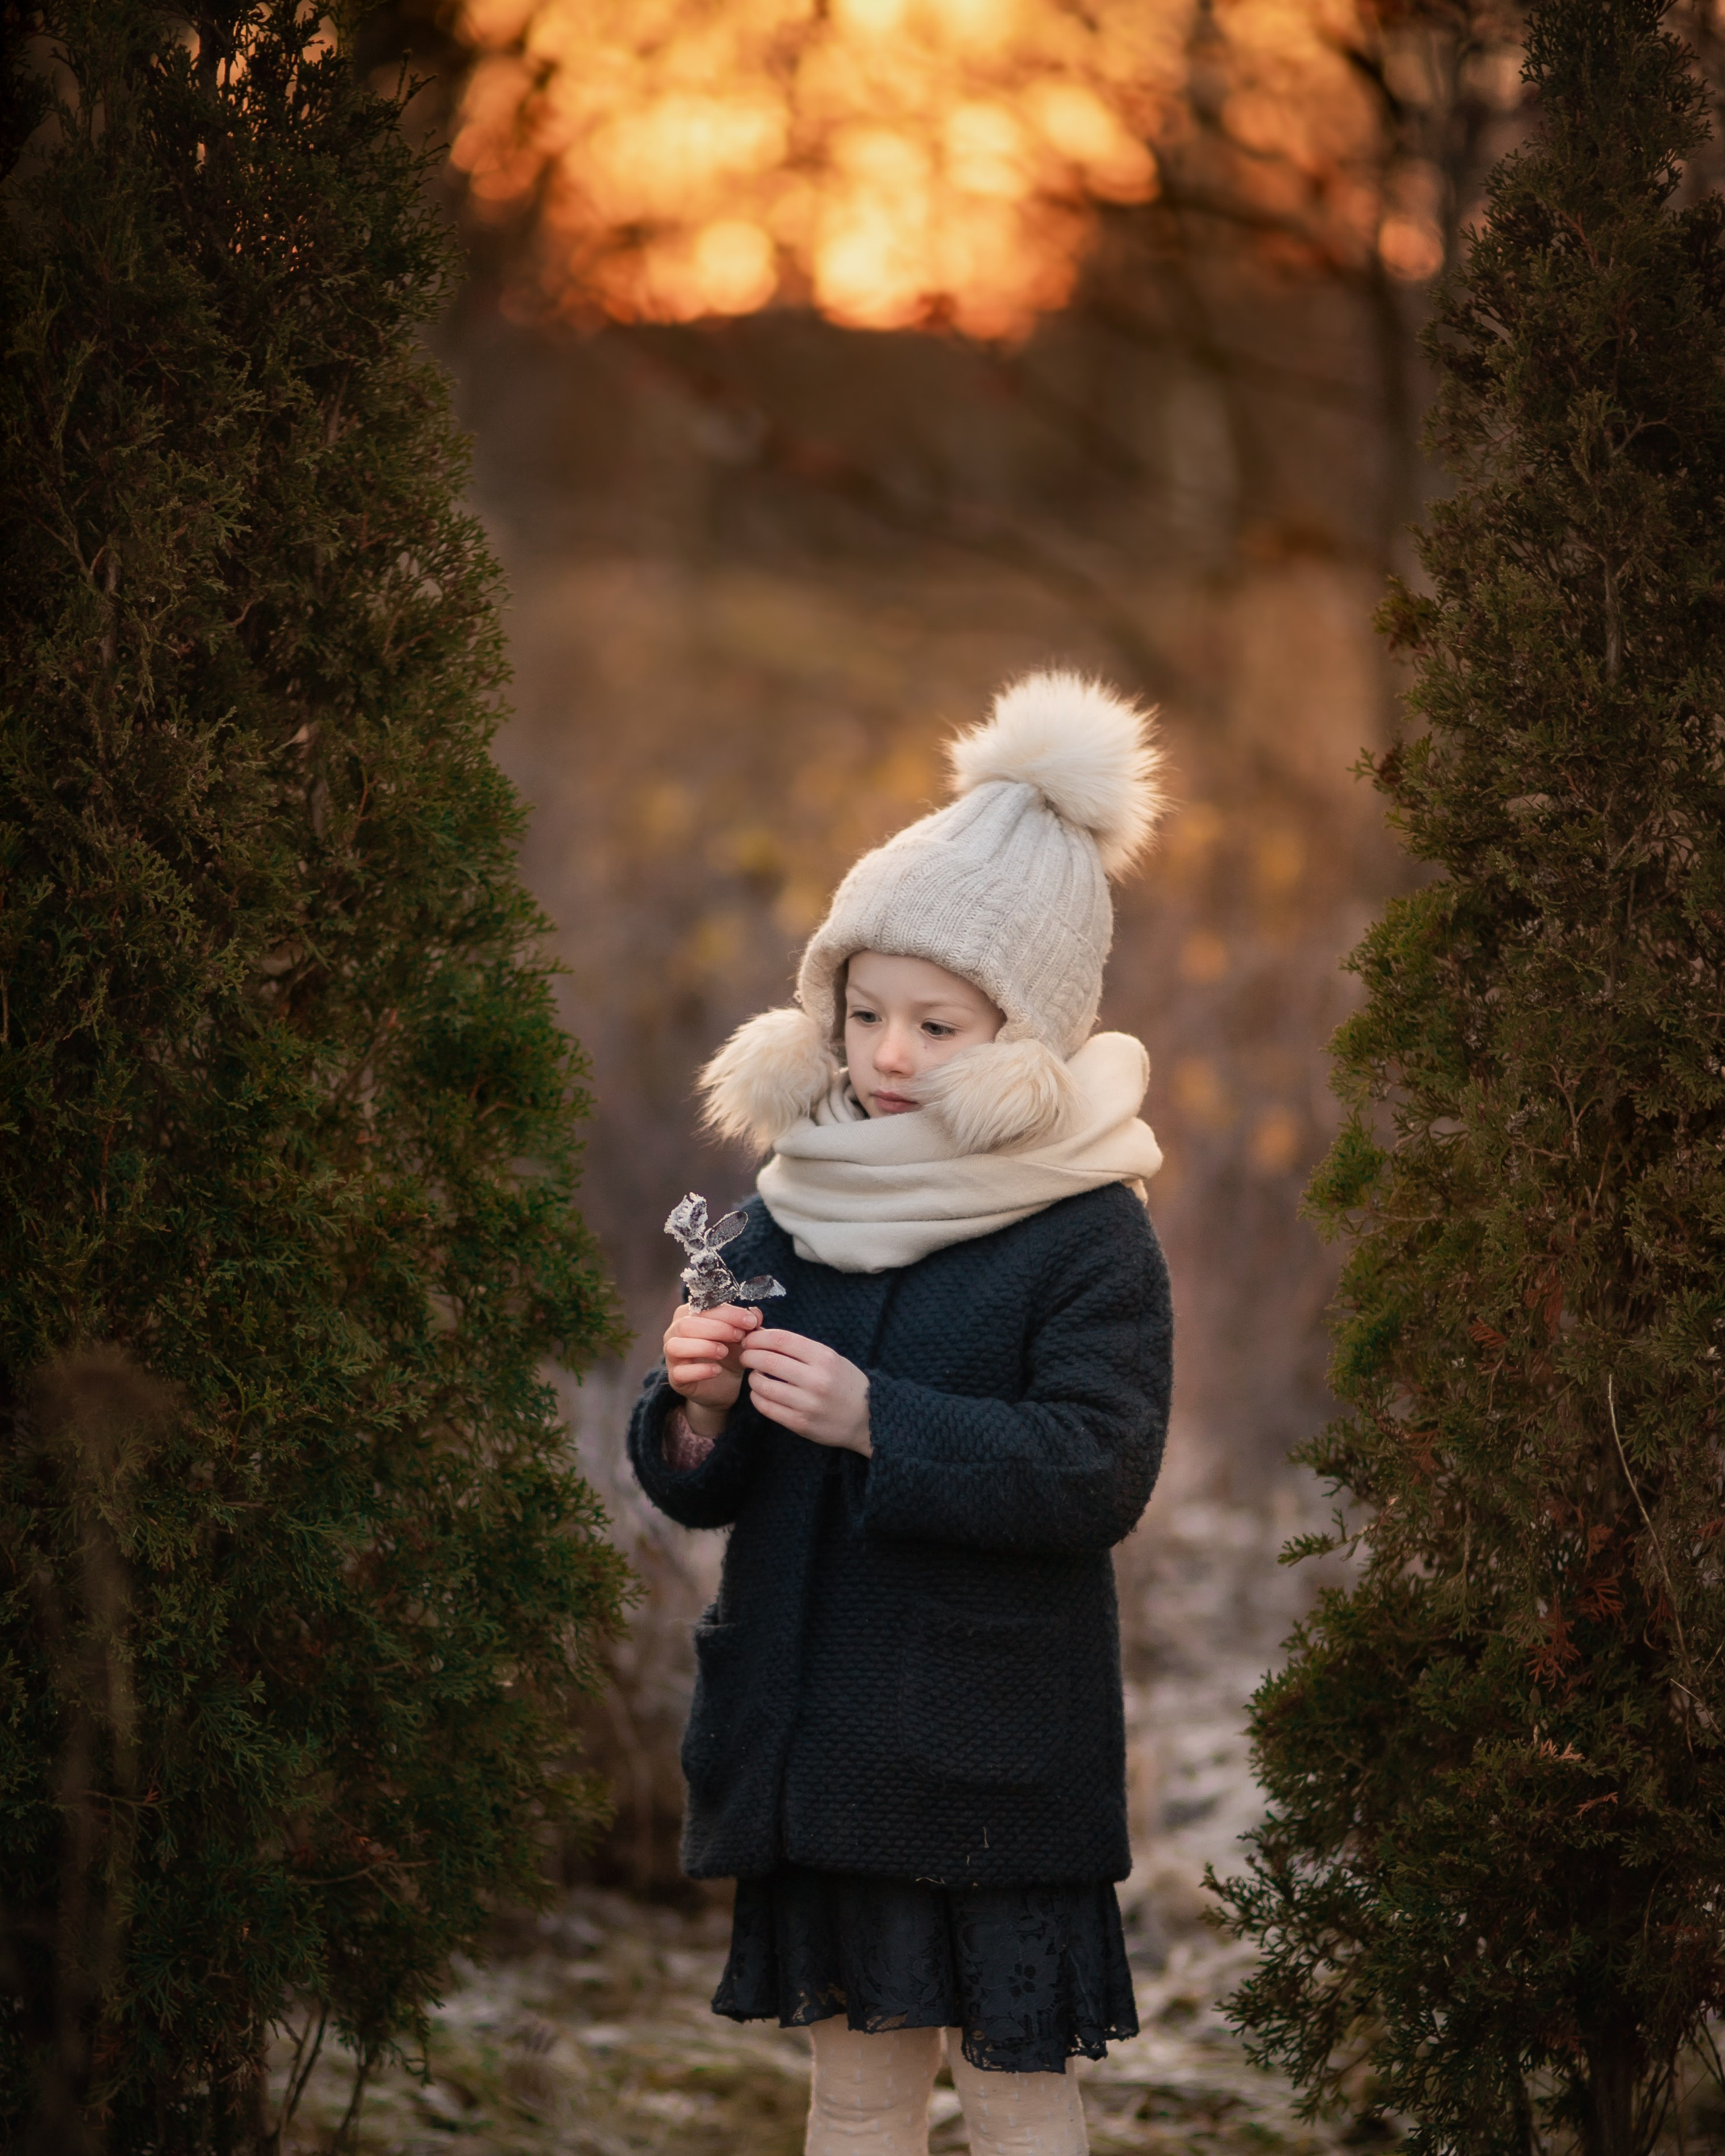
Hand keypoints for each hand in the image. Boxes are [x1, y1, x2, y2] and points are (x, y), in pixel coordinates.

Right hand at [664, 1302, 762, 1434]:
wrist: (725, 1385)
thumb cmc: (729, 1353)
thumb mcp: (741, 1337)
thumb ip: (748, 1324)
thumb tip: (756, 1313)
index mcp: (689, 1314)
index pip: (703, 1307)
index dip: (728, 1313)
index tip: (750, 1321)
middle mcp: (675, 1332)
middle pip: (687, 1324)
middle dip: (716, 1328)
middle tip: (739, 1336)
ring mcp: (672, 1356)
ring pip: (676, 1346)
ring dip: (703, 1347)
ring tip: (723, 1352)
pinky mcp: (675, 1378)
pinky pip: (680, 1372)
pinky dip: (699, 1371)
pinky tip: (717, 1371)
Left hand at [739, 1329, 871, 1454]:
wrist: (868, 1419)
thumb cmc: (846, 1383)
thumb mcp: (831, 1358)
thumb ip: (800, 1348)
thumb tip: (763, 1334)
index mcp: (824, 1358)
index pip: (781, 1339)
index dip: (759, 1336)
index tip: (751, 1338)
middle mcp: (816, 1379)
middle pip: (768, 1360)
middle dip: (750, 1355)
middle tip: (746, 1355)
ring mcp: (807, 1403)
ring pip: (763, 1385)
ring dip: (752, 1377)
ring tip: (755, 1375)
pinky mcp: (800, 1423)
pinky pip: (766, 1407)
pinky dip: (757, 1397)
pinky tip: (761, 1393)